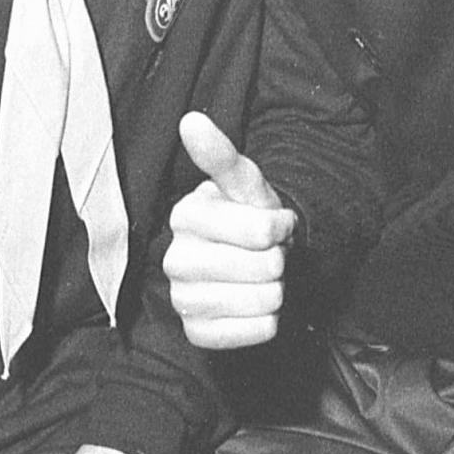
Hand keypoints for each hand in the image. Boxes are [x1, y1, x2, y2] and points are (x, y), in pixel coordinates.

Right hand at [162, 111, 295, 349]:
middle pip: (263, 269)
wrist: (251, 261)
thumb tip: (190, 120)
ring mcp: (183, 298)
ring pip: (261, 301)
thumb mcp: (244, 184)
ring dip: (275, 291)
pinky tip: (255, 305)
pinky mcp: (197, 331)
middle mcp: (175, 259)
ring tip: (261, 278)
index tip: (273, 225)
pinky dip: (267, 322)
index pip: (260, 232)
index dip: (279, 229)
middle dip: (277, 261)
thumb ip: (220, 156)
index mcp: (185, 217)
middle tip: (265, 255)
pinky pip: (253, 332)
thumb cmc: (247, 218)